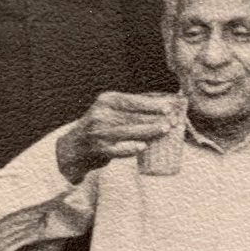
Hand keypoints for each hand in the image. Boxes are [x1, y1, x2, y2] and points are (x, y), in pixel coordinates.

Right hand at [56, 91, 183, 183]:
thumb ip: (133, 107)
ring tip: (165, 130)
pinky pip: (117, 150)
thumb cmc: (102, 126)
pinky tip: (143, 147)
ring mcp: (98, 132)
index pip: (132, 101)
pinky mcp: (98, 150)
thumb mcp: (111, 109)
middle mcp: (100, 114)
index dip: (152, 104)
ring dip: (148, 131)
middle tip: (174, 121)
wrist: (76, 147)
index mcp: (106, 101)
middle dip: (155, 118)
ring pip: (128, 131)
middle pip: (133, 116)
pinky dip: (130, 149)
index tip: (169, 107)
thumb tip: (166, 103)